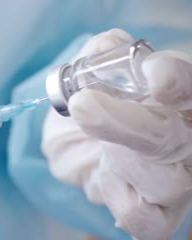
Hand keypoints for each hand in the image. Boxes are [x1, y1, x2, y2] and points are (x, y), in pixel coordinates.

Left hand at [42, 29, 191, 239]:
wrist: (85, 148)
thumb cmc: (97, 107)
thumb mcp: (89, 78)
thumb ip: (99, 59)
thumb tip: (105, 46)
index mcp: (180, 100)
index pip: (191, 86)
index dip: (176, 79)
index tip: (153, 73)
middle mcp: (188, 140)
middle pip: (173, 136)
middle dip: (127, 123)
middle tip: (83, 105)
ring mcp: (178, 180)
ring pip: (165, 182)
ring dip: (117, 161)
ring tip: (97, 145)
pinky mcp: (159, 214)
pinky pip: (141, 217)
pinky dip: (113, 194)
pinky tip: (104, 175)